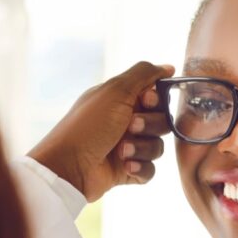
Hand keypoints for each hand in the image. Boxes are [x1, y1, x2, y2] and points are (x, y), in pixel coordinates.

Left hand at [28, 61, 173, 201]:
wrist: (69, 166)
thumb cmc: (89, 125)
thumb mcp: (115, 90)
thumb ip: (144, 73)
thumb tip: (168, 67)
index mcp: (121, 100)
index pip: (156, 96)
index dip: (156, 100)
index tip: (146, 102)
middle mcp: (126, 121)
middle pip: (162, 121)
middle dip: (150, 125)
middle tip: (131, 127)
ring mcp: (128, 147)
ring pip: (157, 147)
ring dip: (142, 148)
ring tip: (121, 151)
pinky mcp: (127, 170)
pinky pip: (150, 169)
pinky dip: (141, 168)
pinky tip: (126, 166)